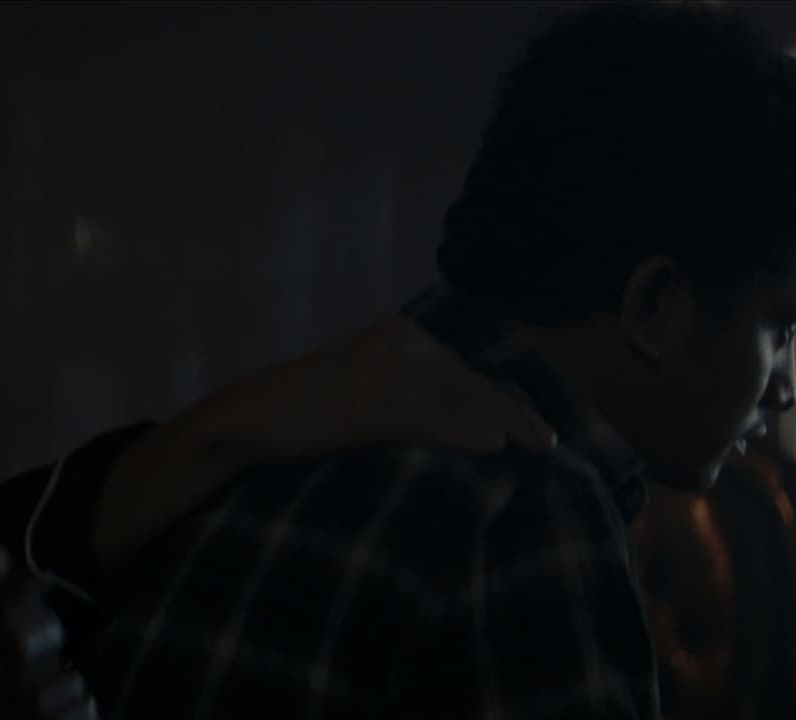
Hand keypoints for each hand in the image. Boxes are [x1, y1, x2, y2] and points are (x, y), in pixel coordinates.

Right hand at [94, 313, 554, 563]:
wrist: (246, 418)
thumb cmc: (302, 409)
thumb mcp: (360, 382)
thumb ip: (405, 387)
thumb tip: (460, 415)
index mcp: (397, 334)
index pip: (463, 369)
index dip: (501, 397)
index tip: (531, 423)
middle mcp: (397, 343)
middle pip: (470, 383)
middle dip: (513, 413)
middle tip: (549, 444)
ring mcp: (383, 372)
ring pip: (458, 402)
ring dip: (503, 427)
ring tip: (535, 449)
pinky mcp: (369, 404)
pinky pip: (430, 420)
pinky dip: (465, 433)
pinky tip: (494, 448)